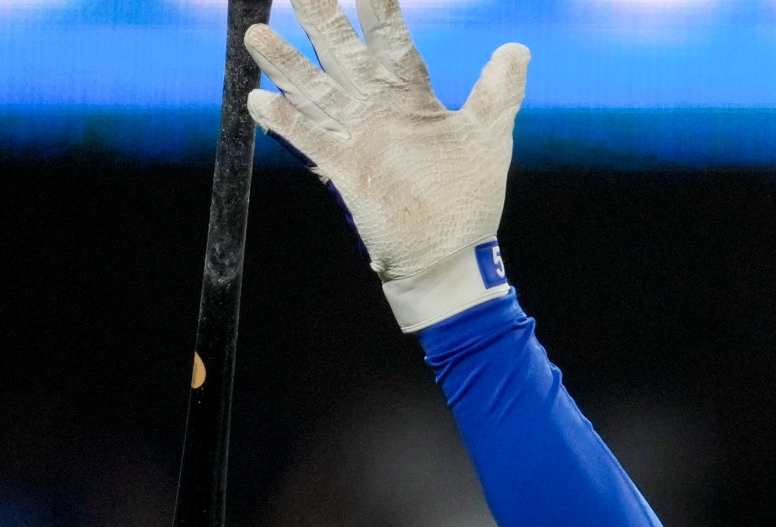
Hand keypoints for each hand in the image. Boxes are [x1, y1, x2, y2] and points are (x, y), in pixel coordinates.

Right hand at [245, 0, 526, 322]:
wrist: (451, 254)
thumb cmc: (468, 196)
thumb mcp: (487, 137)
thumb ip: (498, 92)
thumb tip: (517, 49)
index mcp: (410, 95)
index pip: (389, 40)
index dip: (376, 8)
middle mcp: (377, 109)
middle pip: (343, 54)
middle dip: (321, 20)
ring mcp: (357, 137)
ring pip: (316, 91)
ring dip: (287, 65)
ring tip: (257, 32)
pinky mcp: (345, 170)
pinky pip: (310, 141)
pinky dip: (286, 122)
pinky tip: (260, 100)